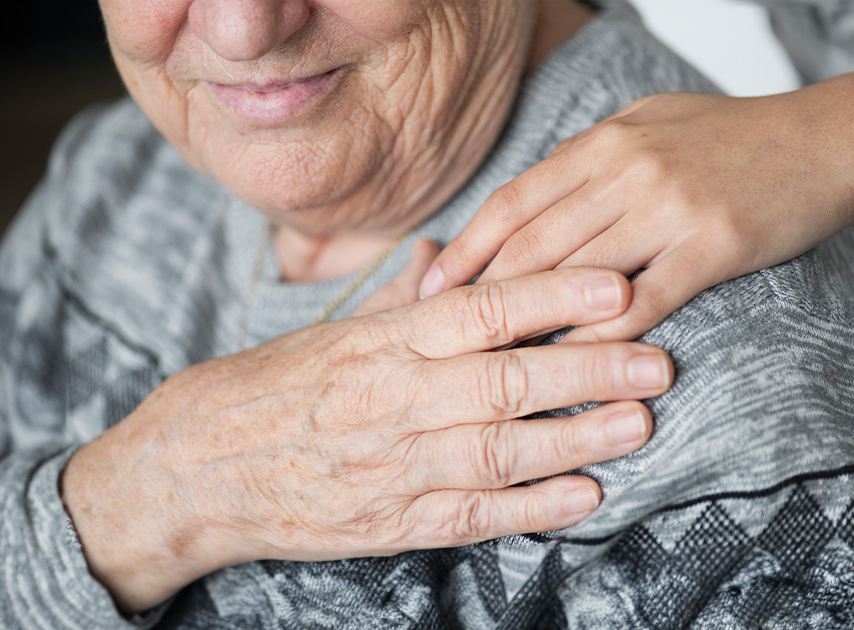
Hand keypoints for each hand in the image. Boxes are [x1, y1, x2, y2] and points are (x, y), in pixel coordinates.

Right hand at [61, 266, 673, 612]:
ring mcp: (393, 465)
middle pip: (505, 379)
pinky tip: (585, 494)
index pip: (480, 308)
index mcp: (381, 341)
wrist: (195, 470)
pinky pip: (472, 515)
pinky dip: (532, 507)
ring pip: (498, 449)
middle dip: (588, 368)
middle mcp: (391, 399)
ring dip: (575, 437)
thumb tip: (451, 250)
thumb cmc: (272, 389)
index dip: (553, 294)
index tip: (615, 284)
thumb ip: (401, 298)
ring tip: (640, 424)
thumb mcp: (332, 331)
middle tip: (658, 359)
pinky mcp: (393, 523)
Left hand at [419, 81, 853, 341]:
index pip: (514, 201)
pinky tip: (573, 368)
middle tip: (443, 342)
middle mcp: (626, 170)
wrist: (833, 137)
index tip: (429, 287)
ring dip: (529, 326)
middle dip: (480, 296)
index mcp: (605, 143)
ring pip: (575, 275)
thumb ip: (592, 161)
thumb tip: (536, 201)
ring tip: (492, 367)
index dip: (465, 248)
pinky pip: (640, 302)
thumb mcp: (651, 125)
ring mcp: (668, 207)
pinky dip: (600, 340)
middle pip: (530, 243)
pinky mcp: (711, 246)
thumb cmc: (740, 136)